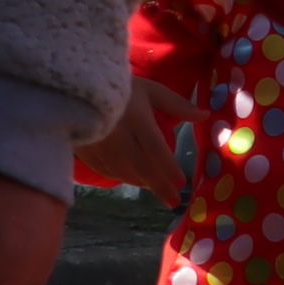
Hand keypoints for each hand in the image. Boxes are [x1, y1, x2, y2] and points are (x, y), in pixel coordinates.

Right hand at [76, 77, 185, 200]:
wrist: (78, 83)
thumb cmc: (123, 86)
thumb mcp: (152, 90)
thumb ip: (177, 105)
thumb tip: (205, 116)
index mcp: (137, 119)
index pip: (156, 150)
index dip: (169, 169)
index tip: (182, 183)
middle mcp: (117, 134)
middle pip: (140, 167)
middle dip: (158, 186)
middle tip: (173, 201)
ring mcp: (97, 143)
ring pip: (121, 171)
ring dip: (139, 182)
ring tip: (155, 189)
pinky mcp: (83, 147)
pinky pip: (103, 168)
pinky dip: (119, 176)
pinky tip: (130, 179)